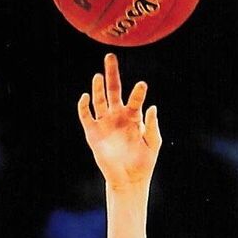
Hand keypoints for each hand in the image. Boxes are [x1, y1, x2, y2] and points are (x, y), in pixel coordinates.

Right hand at [77, 53, 160, 190]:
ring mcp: (105, 123)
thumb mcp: (153, 144)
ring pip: (99, 100)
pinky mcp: (93, 133)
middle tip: (110, 56)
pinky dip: (84, 106)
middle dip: (112, 74)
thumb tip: (152, 107)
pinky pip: (86, 116)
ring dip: (98, 88)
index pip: (135, 99)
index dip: (138, 92)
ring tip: (99, 76)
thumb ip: (152, 126)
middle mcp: (118, 116)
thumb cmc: (143, 163)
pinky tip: (85, 97)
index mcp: (134, 117)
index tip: (142, 85)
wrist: (128, 180)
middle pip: (113, 90)